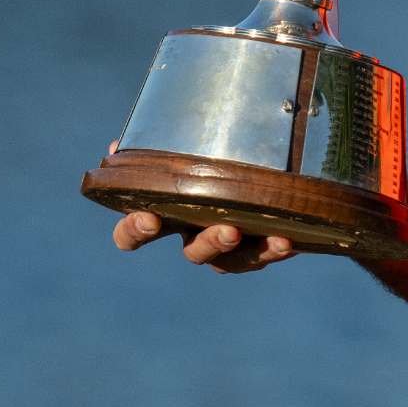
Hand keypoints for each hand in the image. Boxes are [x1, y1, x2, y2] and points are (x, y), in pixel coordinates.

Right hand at [105, 142, 299, 273]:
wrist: (248, 164)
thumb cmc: (197, 155)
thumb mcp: (175, 146)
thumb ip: (150, 147)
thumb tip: (116, 146)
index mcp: (165, 214)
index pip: (133, 235)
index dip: (135, 232)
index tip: (149, 219)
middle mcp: (193, 235)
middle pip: (194, 253)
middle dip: (210, 244)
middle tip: (230, 231)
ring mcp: (227, 246)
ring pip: (233, 260)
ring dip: (253, 251)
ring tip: (276, 238)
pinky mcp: (257, 246)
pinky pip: (265, 254)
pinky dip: (277, 247)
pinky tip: (291, 238)